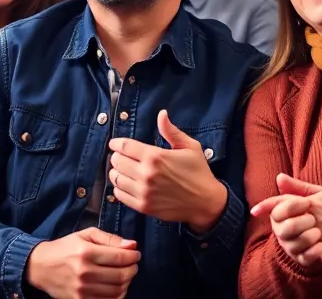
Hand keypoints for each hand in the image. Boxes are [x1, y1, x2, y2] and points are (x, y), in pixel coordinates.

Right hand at [24, 227, 140, 298]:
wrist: (40, 267)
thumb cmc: (64, 248)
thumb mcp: (85, 235)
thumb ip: (109, 239)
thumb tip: (132, 245)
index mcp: (86, 252)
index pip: (120, 257)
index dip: (133, 256)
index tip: (136, 254)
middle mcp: (84, 272)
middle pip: (121, 275)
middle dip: (133, 269)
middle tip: (133, 265)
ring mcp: (82, 290)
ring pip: (117, 291)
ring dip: (127, 283)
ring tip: (125, 275)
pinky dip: (117, 295)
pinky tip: (116, 287)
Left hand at [108, 109, 227, 233]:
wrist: (206, 202)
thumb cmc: (198, 172)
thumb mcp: (189, 146)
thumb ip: (171, 131)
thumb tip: (161, 114)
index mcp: (155, 156)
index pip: (125, 146)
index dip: (116, 144)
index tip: (114, 144)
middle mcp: (146, 174)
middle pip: (117, 161)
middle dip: (116, 157)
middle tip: (120, 156)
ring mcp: (144, 192)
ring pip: (116, 178)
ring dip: (116, 172)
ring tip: (121, 170)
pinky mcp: (143, 207)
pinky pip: (120, 195)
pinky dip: (118, 188)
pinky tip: (125, 184)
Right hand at [250, 193, 321, 270]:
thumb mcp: (317, 196)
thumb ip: (297, 188)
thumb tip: (279, 177)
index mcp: (284, 214)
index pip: (274, 210)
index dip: (291, 206)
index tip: (307, 203)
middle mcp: (283, 231)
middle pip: (283, 228)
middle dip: (302, 222)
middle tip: (314, 219)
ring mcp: (292, 247)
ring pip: (293, 245)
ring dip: (310, 237)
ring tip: (320, 233)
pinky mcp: (303, 260)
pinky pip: (304, 258)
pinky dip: (316, 251)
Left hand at [252, 173, 321, 257]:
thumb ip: (300, 187)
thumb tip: (279, 178)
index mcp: (310, 200)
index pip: (284, 201)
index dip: (267, 205)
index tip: (254, 210)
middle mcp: (311, 214)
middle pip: (285, 218)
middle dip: (278, 223)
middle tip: (276, 225)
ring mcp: (316, 230)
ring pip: (292, 233)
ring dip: (288, 235)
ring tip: (290, 235)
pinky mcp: (321, 244)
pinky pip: (304, 246)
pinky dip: (300, 245)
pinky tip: (300, 244)